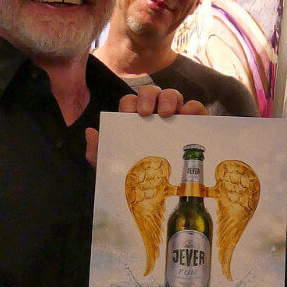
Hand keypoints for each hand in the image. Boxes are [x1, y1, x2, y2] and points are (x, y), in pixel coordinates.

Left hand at [85, 86, 207, 165]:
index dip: (129, 103)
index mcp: (134, 119)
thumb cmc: (136, 176)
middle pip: (152, 93)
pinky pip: (196, 108)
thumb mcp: (113, 167)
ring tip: (167, 113)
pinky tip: (188, 115)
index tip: (129, 114)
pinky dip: (193, 106)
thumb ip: (97, 151)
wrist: (160, 194)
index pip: (130, 101)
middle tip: (147, 113)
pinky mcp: (194, 123)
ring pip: (173, 95)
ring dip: (169, 98)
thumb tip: (91, 132)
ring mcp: (175, 116)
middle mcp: (154, 113)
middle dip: (148, 97)